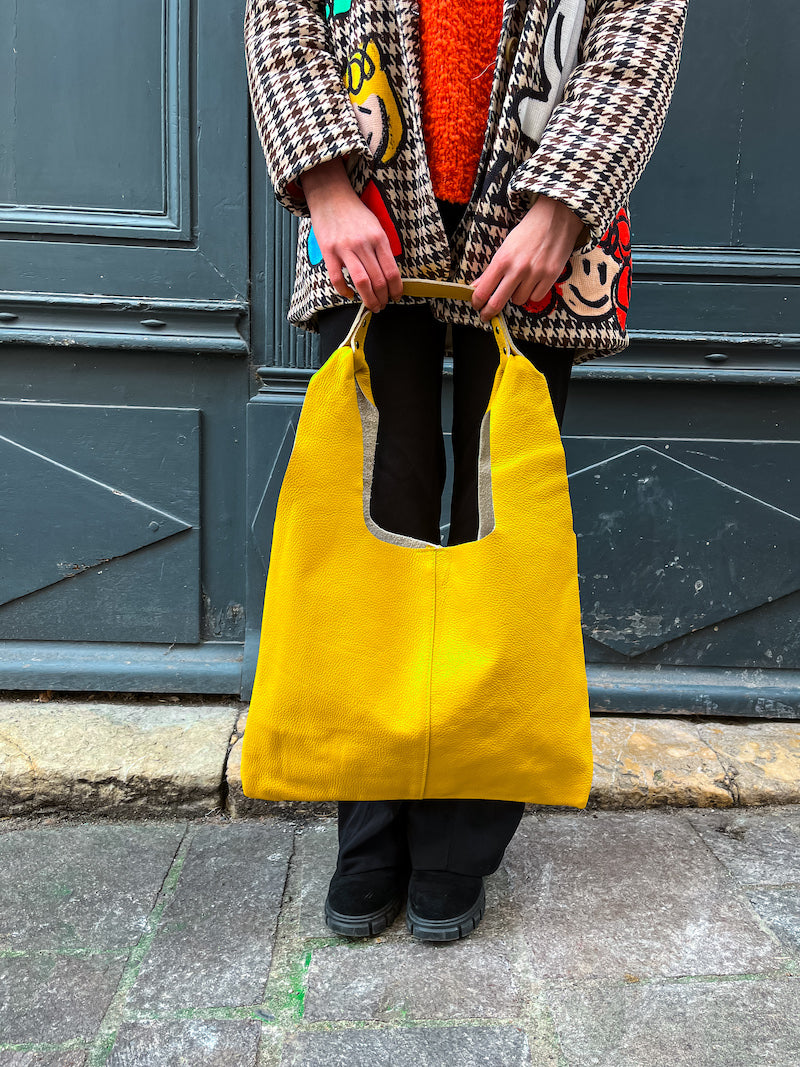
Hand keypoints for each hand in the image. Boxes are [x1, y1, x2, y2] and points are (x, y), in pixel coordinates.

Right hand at [301, 158, 401, 311]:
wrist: (331, 196)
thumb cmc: (355, 213)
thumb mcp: (376, 226)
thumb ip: (382, 248)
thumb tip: (389, 274)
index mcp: (379, 238)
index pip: (392, 271)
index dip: (396, 289)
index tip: (396, 296)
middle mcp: (364, 244)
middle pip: (378, 280)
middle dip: (383, 298)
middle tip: (383, 305)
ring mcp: (345, 248)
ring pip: (361, 282)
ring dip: (368, 299)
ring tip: (371, 306)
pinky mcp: (329, 252)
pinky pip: (337, 278)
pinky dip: (344, 291)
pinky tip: (349, 294)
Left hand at [471, 195, 585, 321]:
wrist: (556, 217)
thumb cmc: (528, 231)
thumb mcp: (505, 247)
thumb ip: (491, 270)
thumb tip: (477, 287)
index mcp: (502, 259)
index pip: (483, 290)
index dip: (477, 302)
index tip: (477, 306)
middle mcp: (518, 268)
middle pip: (497, 302)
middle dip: (489, 311)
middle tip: (487, 314)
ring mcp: (535, 273)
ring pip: (518, 301)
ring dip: (516, 295)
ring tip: (519, 282)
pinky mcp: (551, 276)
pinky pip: (536, 297)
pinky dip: (533, 293)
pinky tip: (533, 281)